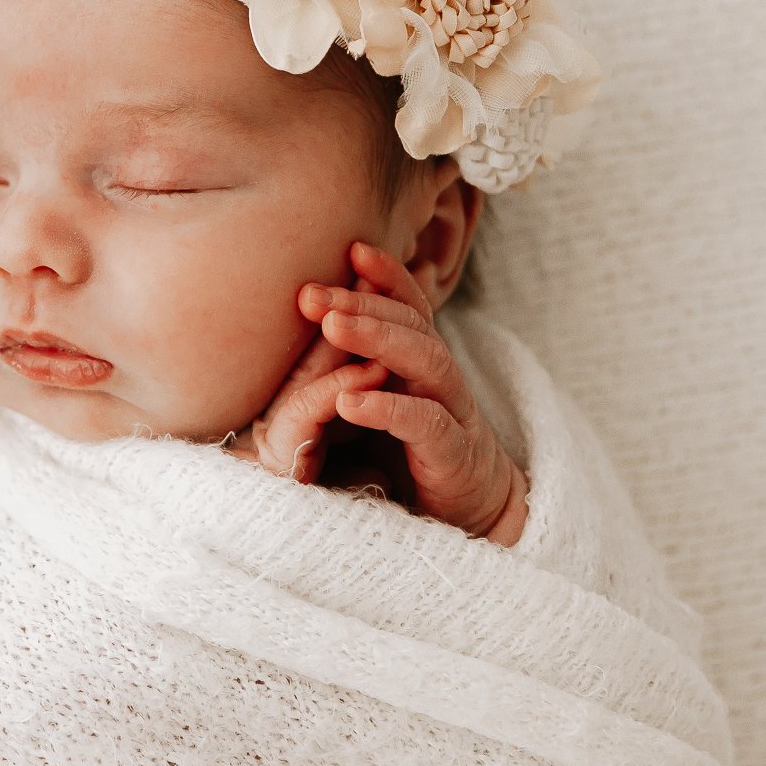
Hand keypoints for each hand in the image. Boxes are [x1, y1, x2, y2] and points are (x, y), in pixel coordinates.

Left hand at [237, 241, 529, 545]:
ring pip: (427, 362)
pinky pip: (426, 424)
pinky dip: (388, 409)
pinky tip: (350, 400)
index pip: (409, 308)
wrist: (466, 516)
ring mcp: (453, 414)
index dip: (387, 276)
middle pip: (412, 326)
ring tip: (332, 326)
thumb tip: (299, 331)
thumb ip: (352, 369)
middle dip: (364, 303)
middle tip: (312, 293)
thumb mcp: (380, 403)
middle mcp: (441, 380)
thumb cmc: (411, 454)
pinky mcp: (453, 457)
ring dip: (379, 339)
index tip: (351, 248)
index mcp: (421, 364)